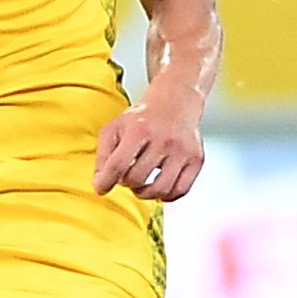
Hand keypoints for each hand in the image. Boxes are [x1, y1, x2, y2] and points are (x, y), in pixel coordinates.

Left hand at [94, 86, 204, 200]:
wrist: (175, 101)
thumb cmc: (143, 117)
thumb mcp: (115, 127)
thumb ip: (104, 155)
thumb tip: (100, 185)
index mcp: (140, 129)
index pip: (119, 165)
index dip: (106, 181)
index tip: (102, 188)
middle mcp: (164, 140)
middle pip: (138, 178)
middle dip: (127, 183)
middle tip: (126, 176)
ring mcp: (182, 151)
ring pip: (160, 189)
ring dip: (145, 193)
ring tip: (141, 185)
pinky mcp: (196, 159)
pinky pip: (180, 190)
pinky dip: (166, 196)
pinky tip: (158, 187)